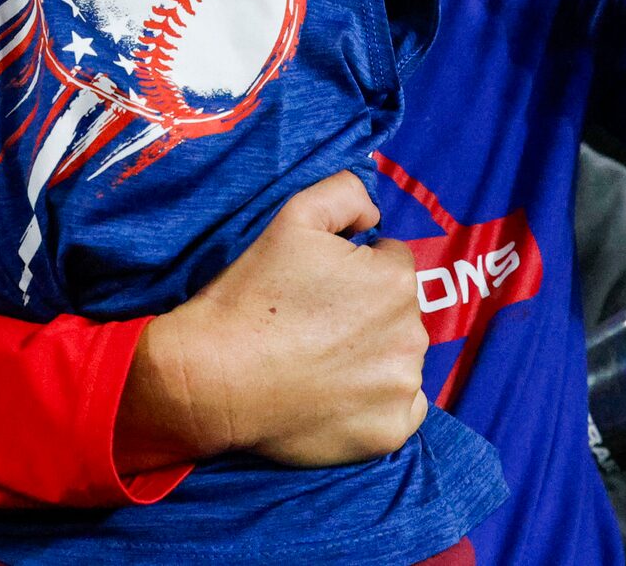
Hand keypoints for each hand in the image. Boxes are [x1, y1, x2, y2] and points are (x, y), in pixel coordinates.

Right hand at [125, 171, 426, 467]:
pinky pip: (402, 409)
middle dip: (368, 313)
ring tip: (319, 361)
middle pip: (399, 312)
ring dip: (374, 356)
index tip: (318, 288)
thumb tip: (374, 214)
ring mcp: (402, 387)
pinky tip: (338, 396)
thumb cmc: (252, 294)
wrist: (214, 377)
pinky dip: (378, 403)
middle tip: (315, 326)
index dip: (354, 269)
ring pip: (400, 359)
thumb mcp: (294, 216)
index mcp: (395, 279)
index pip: (390, 261)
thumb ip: (346, 193)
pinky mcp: (389, 432)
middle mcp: (411, 334)